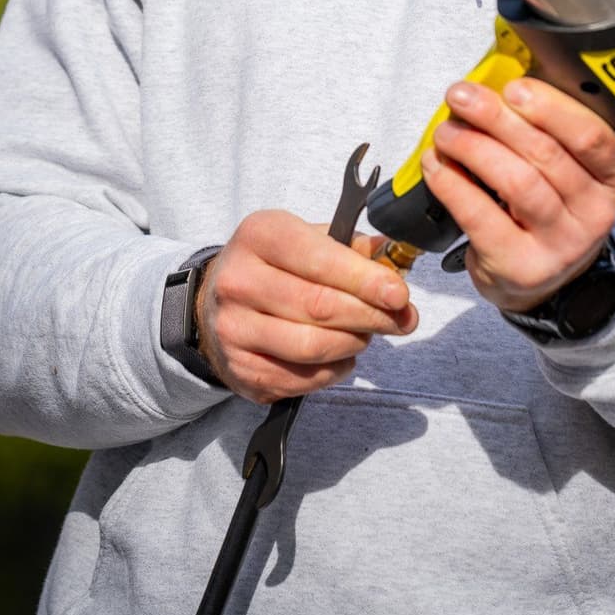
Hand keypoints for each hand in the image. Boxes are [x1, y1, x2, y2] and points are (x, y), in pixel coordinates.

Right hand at [195, 210, 416, 403]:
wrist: (213, 303)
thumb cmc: (272, 264)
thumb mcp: (303, 237)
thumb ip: (349, 247)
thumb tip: (391, 263)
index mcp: (259, 236)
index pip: (321, 260)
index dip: (366, 280)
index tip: (400, 293)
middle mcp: (239, 281)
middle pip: (320, 307)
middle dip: (371, 315)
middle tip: (401, 319)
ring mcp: (235, 330)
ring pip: (313, 347)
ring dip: (354, 343)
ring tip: (367, 333)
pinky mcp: (241, 370)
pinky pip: (302, 379)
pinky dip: (334, 370)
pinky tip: (343, 355)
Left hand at [422, 76, 614, 313]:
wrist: (539, 277)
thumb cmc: (548, 203)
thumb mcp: (564, 164)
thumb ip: (543, 124)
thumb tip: (496, 80)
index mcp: (614, 176)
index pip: (593, 136)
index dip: (551, 108)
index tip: (513, 86)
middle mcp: (595, 213)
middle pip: (546, 155)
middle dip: (497, 118)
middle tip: (462, 96)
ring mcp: (561, 245)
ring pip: (517, 183)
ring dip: (473, 148)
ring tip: (447, 131)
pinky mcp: (522, 267)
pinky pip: (482, 217)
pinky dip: (453, 184)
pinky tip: (437, 165)